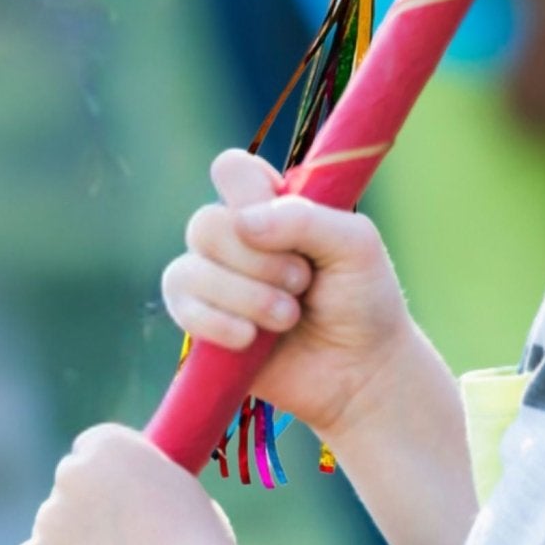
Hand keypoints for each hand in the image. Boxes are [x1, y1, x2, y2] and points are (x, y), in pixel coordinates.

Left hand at [10, 424, 239, 544]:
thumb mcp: (178, 491)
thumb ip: (142, 484)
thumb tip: (129, 498)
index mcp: (109, 445)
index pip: (89, 453)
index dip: (104, 484)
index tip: (118, 510)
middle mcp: (71, 472)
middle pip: (67, 492)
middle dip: (83, 518)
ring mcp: (47, 518)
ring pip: (51, 536)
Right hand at [161, 149, 411, 444]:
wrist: (362, 373)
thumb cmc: (363, 299)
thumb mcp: (354, 245)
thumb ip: (303, 219)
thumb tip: (242, 223)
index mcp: (269, 205)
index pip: (230, 170)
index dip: (249, 194)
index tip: (288, 225)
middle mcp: (235, 237)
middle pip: (205, 223)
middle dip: (258, 260)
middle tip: (303, 282)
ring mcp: (215, 280)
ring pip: (190, 268)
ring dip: (246, 296)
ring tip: (289, 317)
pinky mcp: (202, 323)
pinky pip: (180, 306)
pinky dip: (217, 322)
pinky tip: (250, 339)